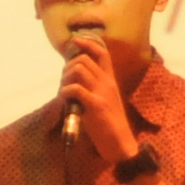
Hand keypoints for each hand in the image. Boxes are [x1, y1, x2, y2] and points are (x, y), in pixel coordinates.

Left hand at [60, 35, 134, 154]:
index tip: (75, 41)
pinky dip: (64, 92)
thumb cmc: (109, 124)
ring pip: (78, 70)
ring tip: (64, 92)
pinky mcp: (95, 105)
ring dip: (65, 79)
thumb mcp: (104, 100)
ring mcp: (102, 92)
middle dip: (67, 68)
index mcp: (110, 80)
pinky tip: (65, 101)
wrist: (120, 143)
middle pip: (83, 60)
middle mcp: (107, 82)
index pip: (102, 53)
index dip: (87, 44)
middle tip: (64, 83)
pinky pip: (74, 89)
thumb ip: (93, 87)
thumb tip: (72, 78)